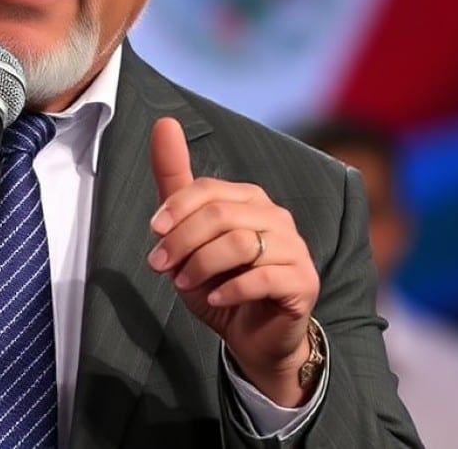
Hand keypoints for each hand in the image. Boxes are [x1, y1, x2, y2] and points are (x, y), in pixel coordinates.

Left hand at [148, 117, 319, 405]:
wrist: (254, 336)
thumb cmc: (219, 280)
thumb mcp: (188, 234)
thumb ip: (174, 182)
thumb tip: (164, 121)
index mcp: (249, 198)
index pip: (208, 190)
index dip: (176, 209)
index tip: (153, 233)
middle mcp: (276, 216)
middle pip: (220, 216)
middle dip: (182, 242)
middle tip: (160, 266)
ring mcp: (294, 248)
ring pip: (240, 244)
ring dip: (201, 265)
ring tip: (184, 284)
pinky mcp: (303, 281)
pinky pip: (264, 277)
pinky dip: (231, 288)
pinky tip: (215, 296)